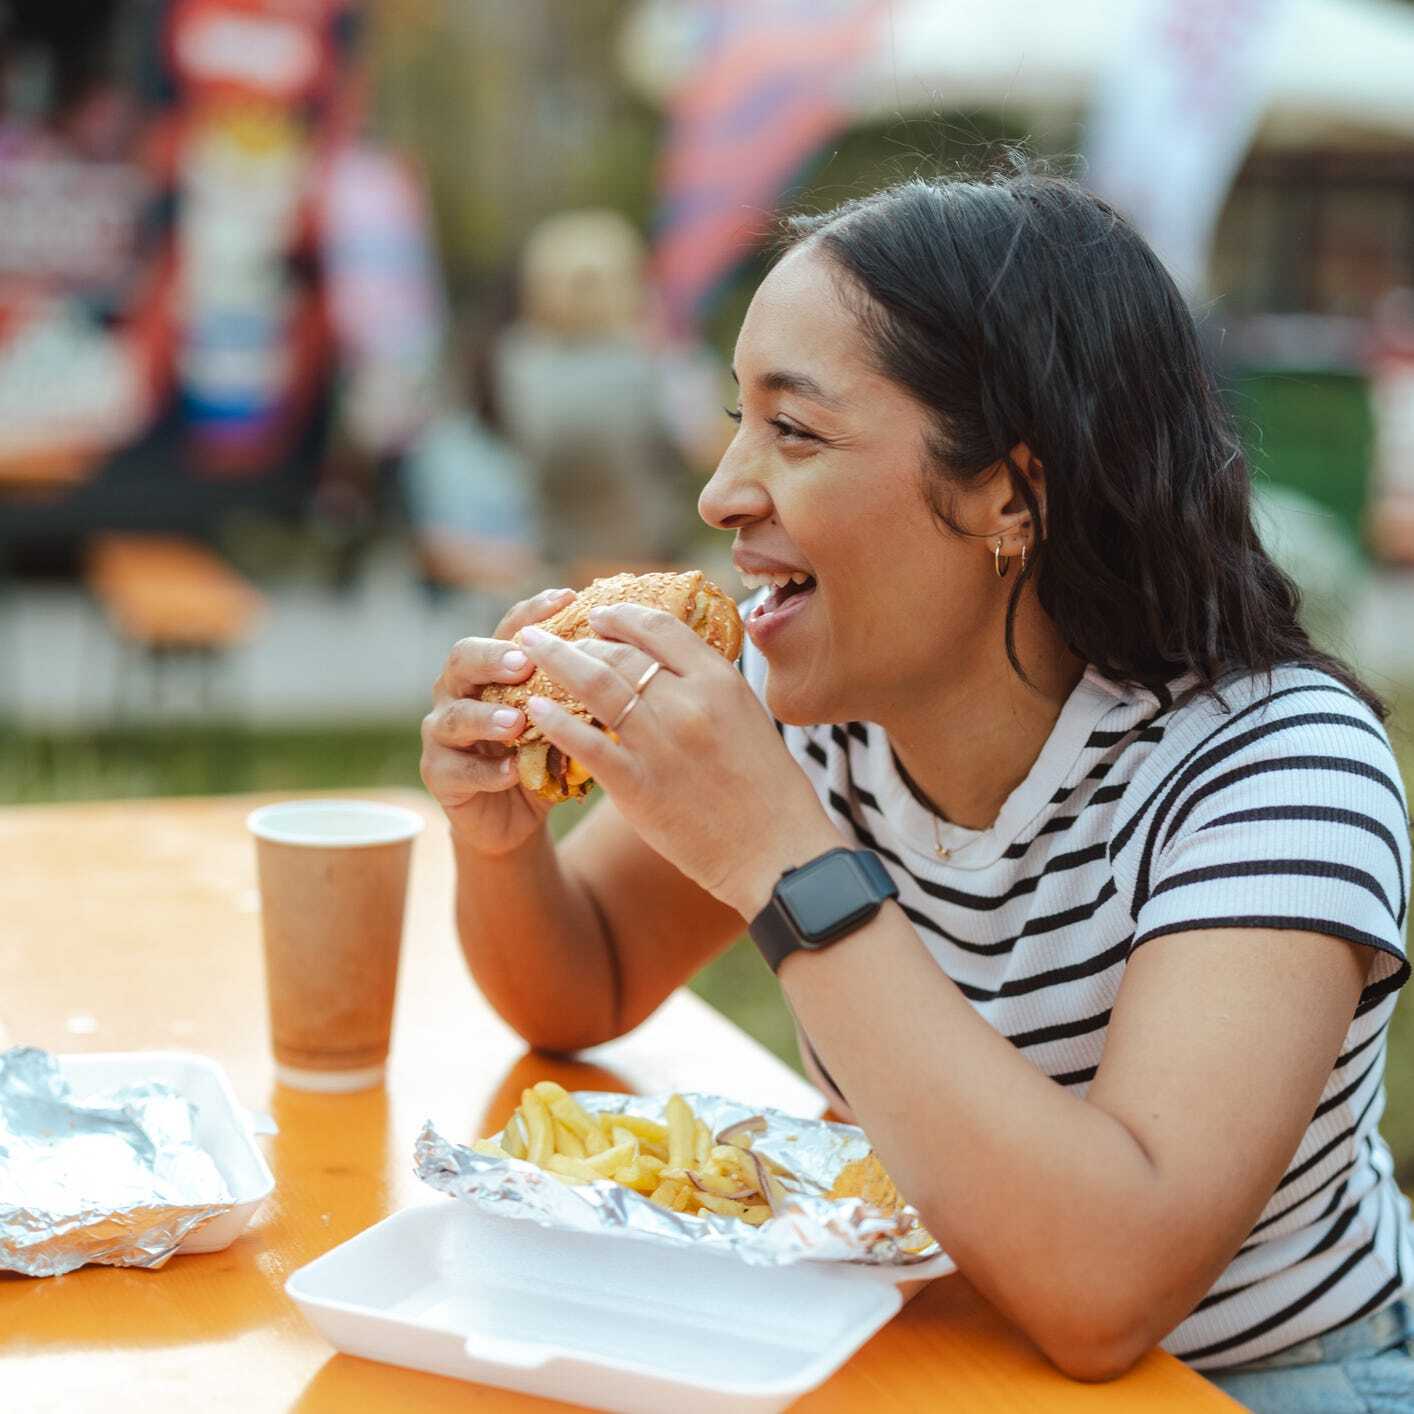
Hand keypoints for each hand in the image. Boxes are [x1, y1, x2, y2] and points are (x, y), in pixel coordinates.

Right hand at [420, 587, 575, 854]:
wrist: (512, 815)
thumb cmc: (541, 755)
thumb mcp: (564, 721)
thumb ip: (580, 693)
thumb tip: (634, 662)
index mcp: (491, 667)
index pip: (509, 627)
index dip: (534, 612)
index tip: (567, 597)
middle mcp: (460, 690)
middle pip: (463, 658)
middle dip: (493, 657)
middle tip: (523, 661)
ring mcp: (443, 731)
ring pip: (455, 716)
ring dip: (487, 717)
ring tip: (517, 722)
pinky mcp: (438, 773)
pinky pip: (457, 769)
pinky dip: (487, 770)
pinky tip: (512, 771)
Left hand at [517, 603, 844, 916]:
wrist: (777, 853)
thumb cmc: (768, 789)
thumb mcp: (747, 718)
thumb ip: (709, 689)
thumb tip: (670, 666)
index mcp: (720, 681)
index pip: (660, 628)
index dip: (621, 615)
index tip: (597, 614)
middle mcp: (688, 702)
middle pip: (619, 652)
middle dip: (576, 637)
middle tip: (546, 634)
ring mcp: (661, 742)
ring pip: (595, 685)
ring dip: (555, 662)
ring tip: (528, 652)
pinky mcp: (639, 786)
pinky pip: (586, 743)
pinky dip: (555, 721)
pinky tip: (534, 709)